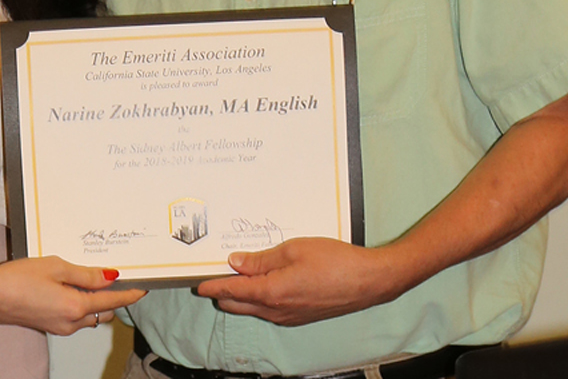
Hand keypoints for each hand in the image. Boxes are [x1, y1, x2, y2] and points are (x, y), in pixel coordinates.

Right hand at [0, 256, 145, 335]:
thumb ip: (84, 273)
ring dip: (93, 302)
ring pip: (88, 317)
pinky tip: (68, 285)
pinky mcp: (49, 326)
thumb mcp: (54, 266)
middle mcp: (70, 323)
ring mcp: (59, 327)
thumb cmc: (14, 279)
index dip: (129, 294)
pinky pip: (74, 317)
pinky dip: (78, 304)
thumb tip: (108, 277)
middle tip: (111, 275)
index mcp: (75, 306)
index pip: (113, 302)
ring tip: (87, 277)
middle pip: (104, 313)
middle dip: (111, 298)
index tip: (142, 287)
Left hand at [196, 238, 399, 325]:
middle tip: (216, 270)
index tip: (198, 281)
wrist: (369, 281)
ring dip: (241, 294)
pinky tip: (264, 281)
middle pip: (237, 304)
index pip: (231, 291)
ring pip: (253, 308)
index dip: (213, 285)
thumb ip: (261, 258)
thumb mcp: (293, 249)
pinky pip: (270, 310)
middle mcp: (277, 311)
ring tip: (239, 271)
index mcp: (271, 293)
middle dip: (223, 290)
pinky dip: (259, 298)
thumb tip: (236, 262)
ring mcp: (289, 317)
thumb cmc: (335, 261)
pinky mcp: (300, 317)